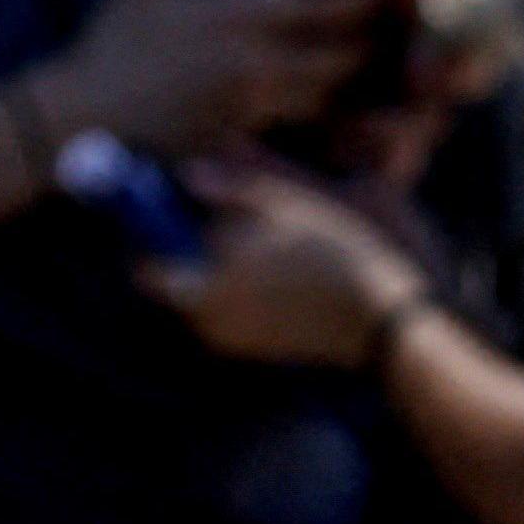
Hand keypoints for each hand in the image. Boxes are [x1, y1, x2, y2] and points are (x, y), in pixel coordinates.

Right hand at [37, 0, 381, 156]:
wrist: (83, 115)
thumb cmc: (113, 41)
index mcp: (240, 7)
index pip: (328, 3)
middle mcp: (258, 55)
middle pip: (341, 52)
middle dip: (376, 44)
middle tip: (406, 36)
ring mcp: (254, 100)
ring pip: (326, 90)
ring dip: (354, 80)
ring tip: (381, 68)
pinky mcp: (245, 135)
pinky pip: (298, 119)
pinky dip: (321, 108)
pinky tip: (335, 102)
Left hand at [146, 157, 435, 367]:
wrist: (374, 314)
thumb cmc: (326, 251)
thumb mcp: (278, 206)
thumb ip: (226, 191)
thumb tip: (188, 175)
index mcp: (204, 288)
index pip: (149, 271)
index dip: (152, 239)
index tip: (163, 215)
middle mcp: (209, 322)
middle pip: (179, 282)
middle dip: (191, 252)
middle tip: (222, 223)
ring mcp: (233, 339)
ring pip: (207, 296)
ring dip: (218, 270)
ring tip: (264, 244)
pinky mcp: (256, 348)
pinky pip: (232, 312)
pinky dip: (241, 291)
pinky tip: (280, 269)